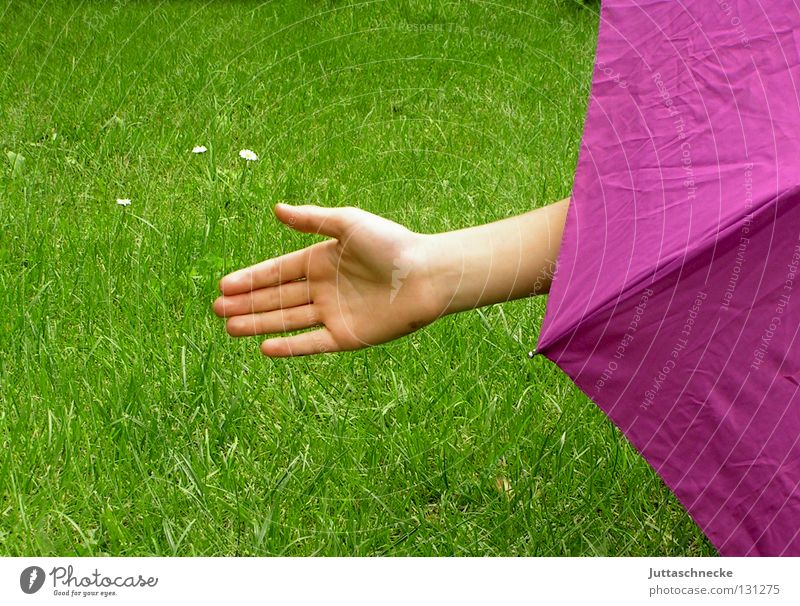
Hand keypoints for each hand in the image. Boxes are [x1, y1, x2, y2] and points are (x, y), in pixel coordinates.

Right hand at [213, 203, 444, 356]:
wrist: (426, 274)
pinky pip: (312, 343)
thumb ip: (312, 220)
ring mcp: (334, 314)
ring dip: (259, 324)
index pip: (278, 272)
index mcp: (322, 261)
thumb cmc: (392, 243)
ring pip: (288, 320)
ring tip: (230, 328)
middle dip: (247, 304)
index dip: (251, 279)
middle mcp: (324, 289)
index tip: (223, 286)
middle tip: (217, 310)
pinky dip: (290, 346)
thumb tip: (276, 208)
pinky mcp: (348, 337)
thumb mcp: (348, 223)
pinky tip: (265, 347)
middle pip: (277, 298)